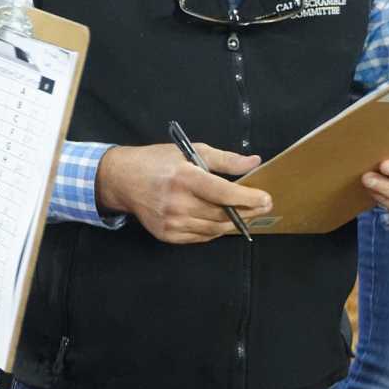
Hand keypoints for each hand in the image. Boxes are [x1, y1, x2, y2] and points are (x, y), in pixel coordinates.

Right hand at [96, 142, 267, 244]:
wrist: (122, 180)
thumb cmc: (157, 162)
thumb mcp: (190, 151)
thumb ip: (224, 159)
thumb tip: (253, 162)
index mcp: (184, 178)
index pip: (223, 193)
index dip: (248, 198)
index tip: (266, 199)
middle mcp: (177, 203)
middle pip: (222, 214)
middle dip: (247, 211)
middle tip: (262, 206)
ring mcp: (171, 222)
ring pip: (214, 229)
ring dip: (233, 223)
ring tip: (245, 214)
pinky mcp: (167, 235)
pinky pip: (200, 237)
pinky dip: (214, 230)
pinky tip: (220, 221)